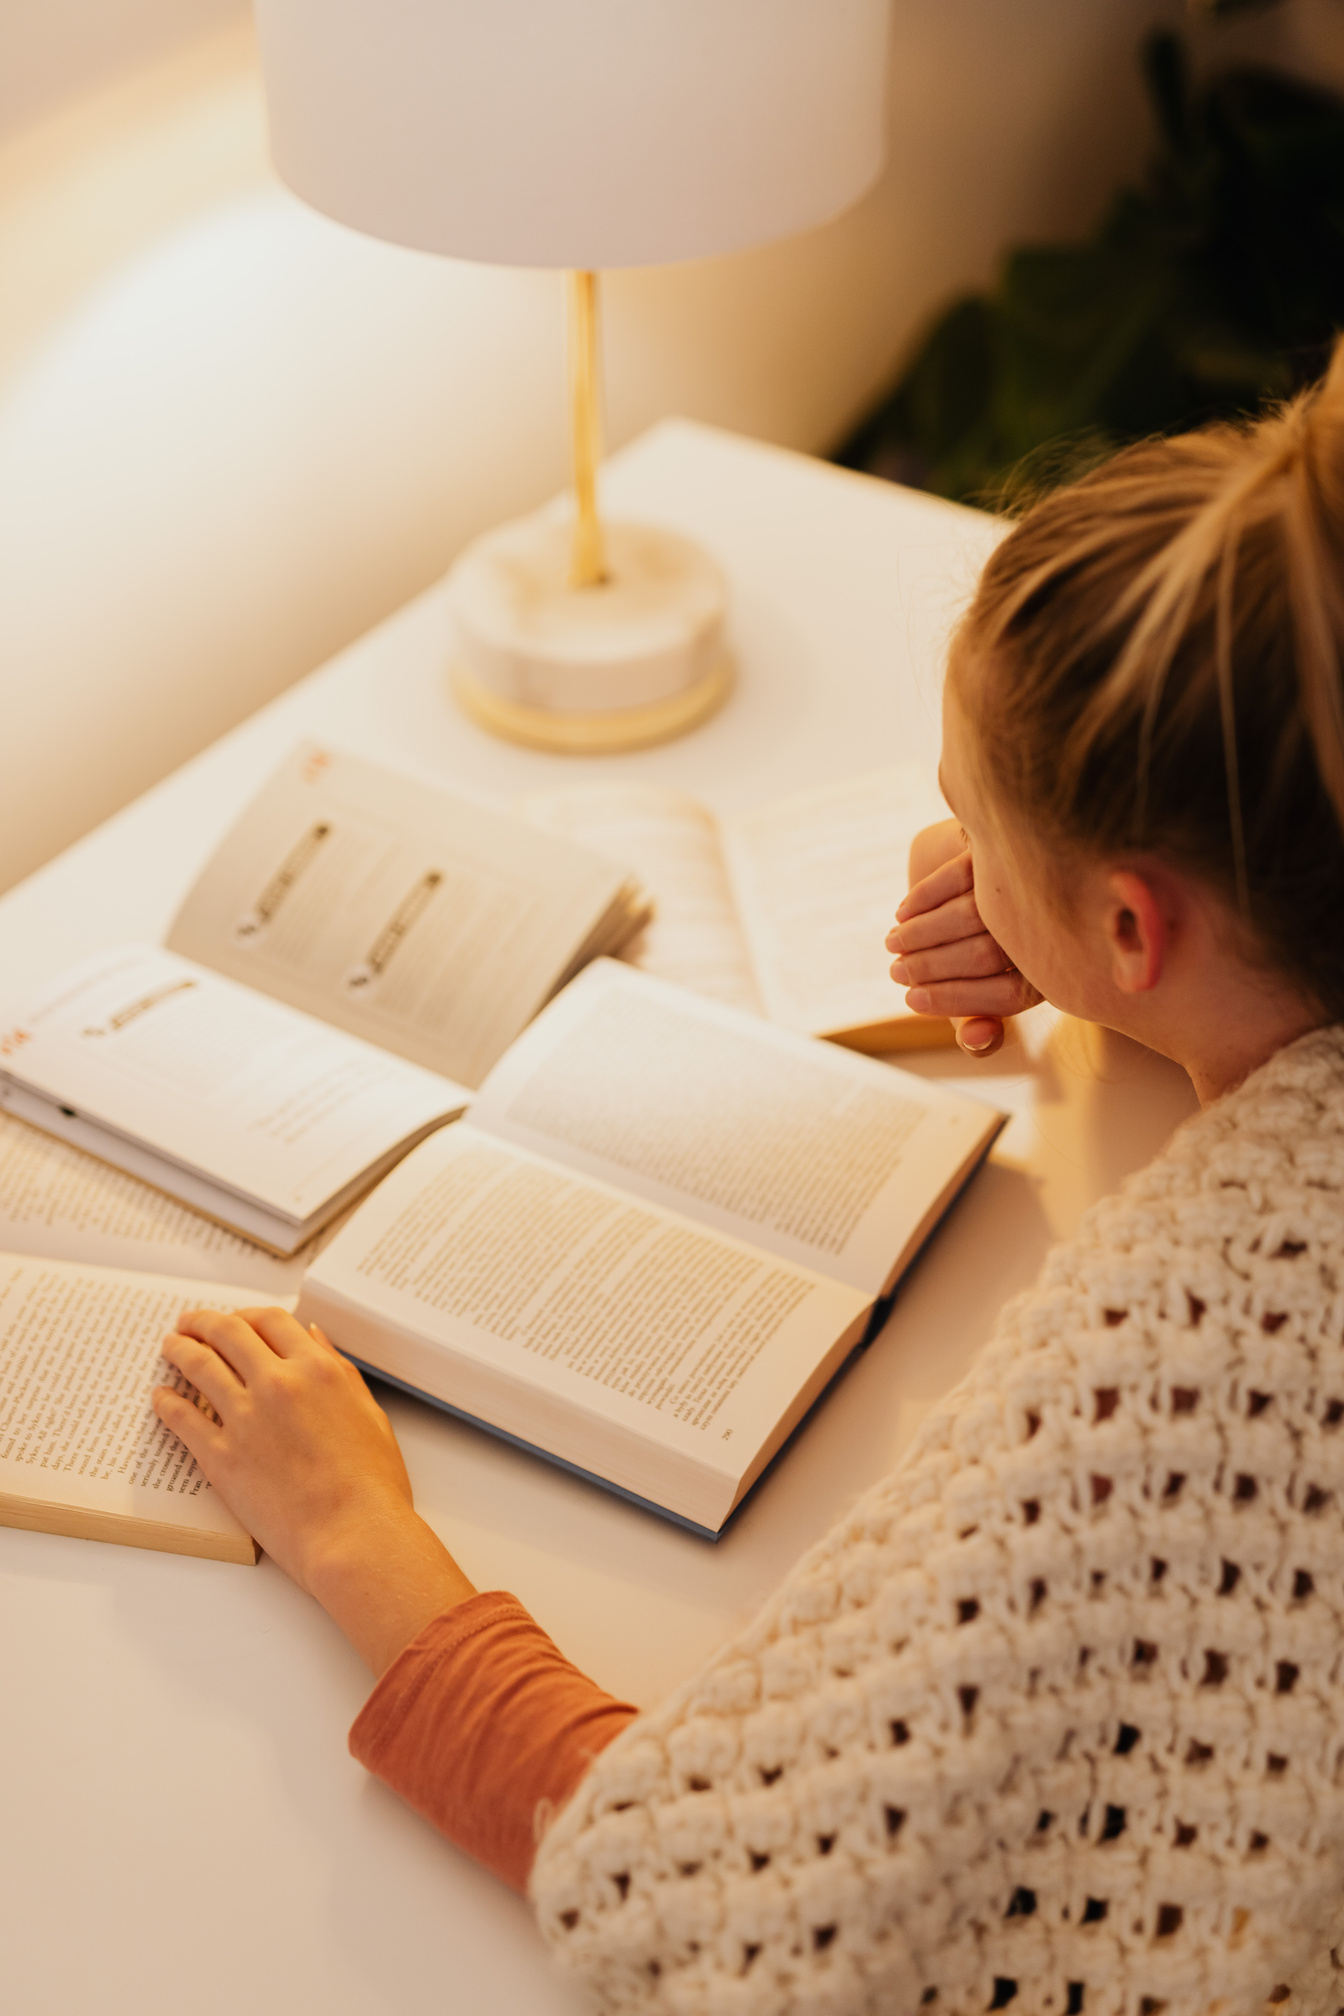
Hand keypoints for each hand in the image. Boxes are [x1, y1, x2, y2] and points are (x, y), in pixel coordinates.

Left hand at [154, 1307, 474, 1671]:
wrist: (354, 1535)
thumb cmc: (372, 1484)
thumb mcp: (369, 1413)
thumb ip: (339, 1370)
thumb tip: (313, 1337)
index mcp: (318, 1369)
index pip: (272, 1321)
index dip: (248, 1314)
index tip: (236, 1319)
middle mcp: (278, 1384)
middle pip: (228, 1333)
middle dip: (204, 1322)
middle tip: (190, 1322)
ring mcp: (245, 1419)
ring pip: (200, 1367)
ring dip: (180, 1349)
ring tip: (171, 1346)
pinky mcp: (221, 1457)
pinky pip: (182, 1418)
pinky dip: (167, 1401)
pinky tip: (161, 1396)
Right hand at [886, 818, 1041, 1056]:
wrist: (1003, 873)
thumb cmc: (991, 946)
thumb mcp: (986, 990)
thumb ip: (980, 1027)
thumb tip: (977, 1038)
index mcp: (1052, 972)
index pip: (1005, 997)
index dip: (953, 1002)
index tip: (911, 1001)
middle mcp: (1050, 928)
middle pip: (985, 954)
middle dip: (929, 967)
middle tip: (896, 972)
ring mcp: (1031, 885)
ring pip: (970, 915)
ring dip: (921, 934)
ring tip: (894, 945)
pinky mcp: (1007, 851)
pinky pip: (960, 875)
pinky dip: (922, 899)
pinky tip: (902, 914)